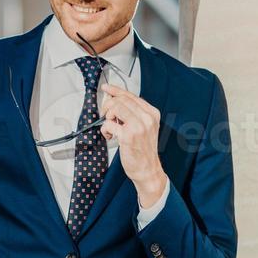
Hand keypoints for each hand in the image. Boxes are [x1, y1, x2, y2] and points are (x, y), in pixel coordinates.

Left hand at [99, 82, 166, 205]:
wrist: (148, 169)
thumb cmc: (143, 150)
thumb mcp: (143, 127)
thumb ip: (131, 113)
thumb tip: (113, 99)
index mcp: (152, 113)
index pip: (131, 95)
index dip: (116, 90)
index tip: (106, 88)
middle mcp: (147, 118)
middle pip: (121, 100)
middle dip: (108, 106)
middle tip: (106, 116)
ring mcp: (139, 126)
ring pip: (115, 108)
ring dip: (107, 117)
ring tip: (110, 128)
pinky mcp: (128, 136)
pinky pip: (109, 124)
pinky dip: (105, 130)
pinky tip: (110, 136)